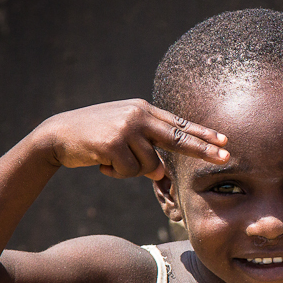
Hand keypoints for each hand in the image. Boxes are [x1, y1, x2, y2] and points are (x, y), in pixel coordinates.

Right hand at [39, 99, 227, 179]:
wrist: (56, 136)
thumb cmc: (92, 137)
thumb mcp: (122, 134)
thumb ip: (145, 147)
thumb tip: (161, 172)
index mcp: (143, 109)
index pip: (179, 124)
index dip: (203, 134)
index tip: (224, 141)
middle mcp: (138, 115)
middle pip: (179, 138)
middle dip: (203, 150)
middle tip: (226, 158)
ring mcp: (126, 127)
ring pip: (150, 165)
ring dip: (132, 171)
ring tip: (110, 159)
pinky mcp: (113, 143)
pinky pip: (130, 171)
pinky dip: (116, 173)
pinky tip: (101, 162)